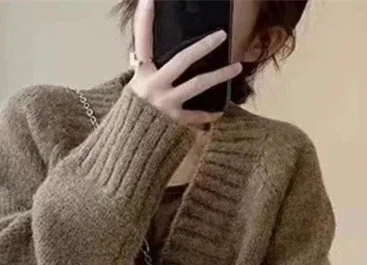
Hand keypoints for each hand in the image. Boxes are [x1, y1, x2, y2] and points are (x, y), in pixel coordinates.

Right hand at [127, 0, 242, 126]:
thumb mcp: (136, 86)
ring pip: (197, 84)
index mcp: (141, 73)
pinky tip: (220, 111)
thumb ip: (148, 70)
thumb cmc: (134, 112)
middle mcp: (153, 86)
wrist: (129, 144)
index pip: (141, 40)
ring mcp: (165, 103)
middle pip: (182, 60)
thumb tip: (159, 55)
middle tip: (221, 35)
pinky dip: (208, 114)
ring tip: (237, 67)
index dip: (144, 19)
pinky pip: (196, 115)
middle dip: (203, 46)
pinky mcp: (174, 121)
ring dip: (219, 75)